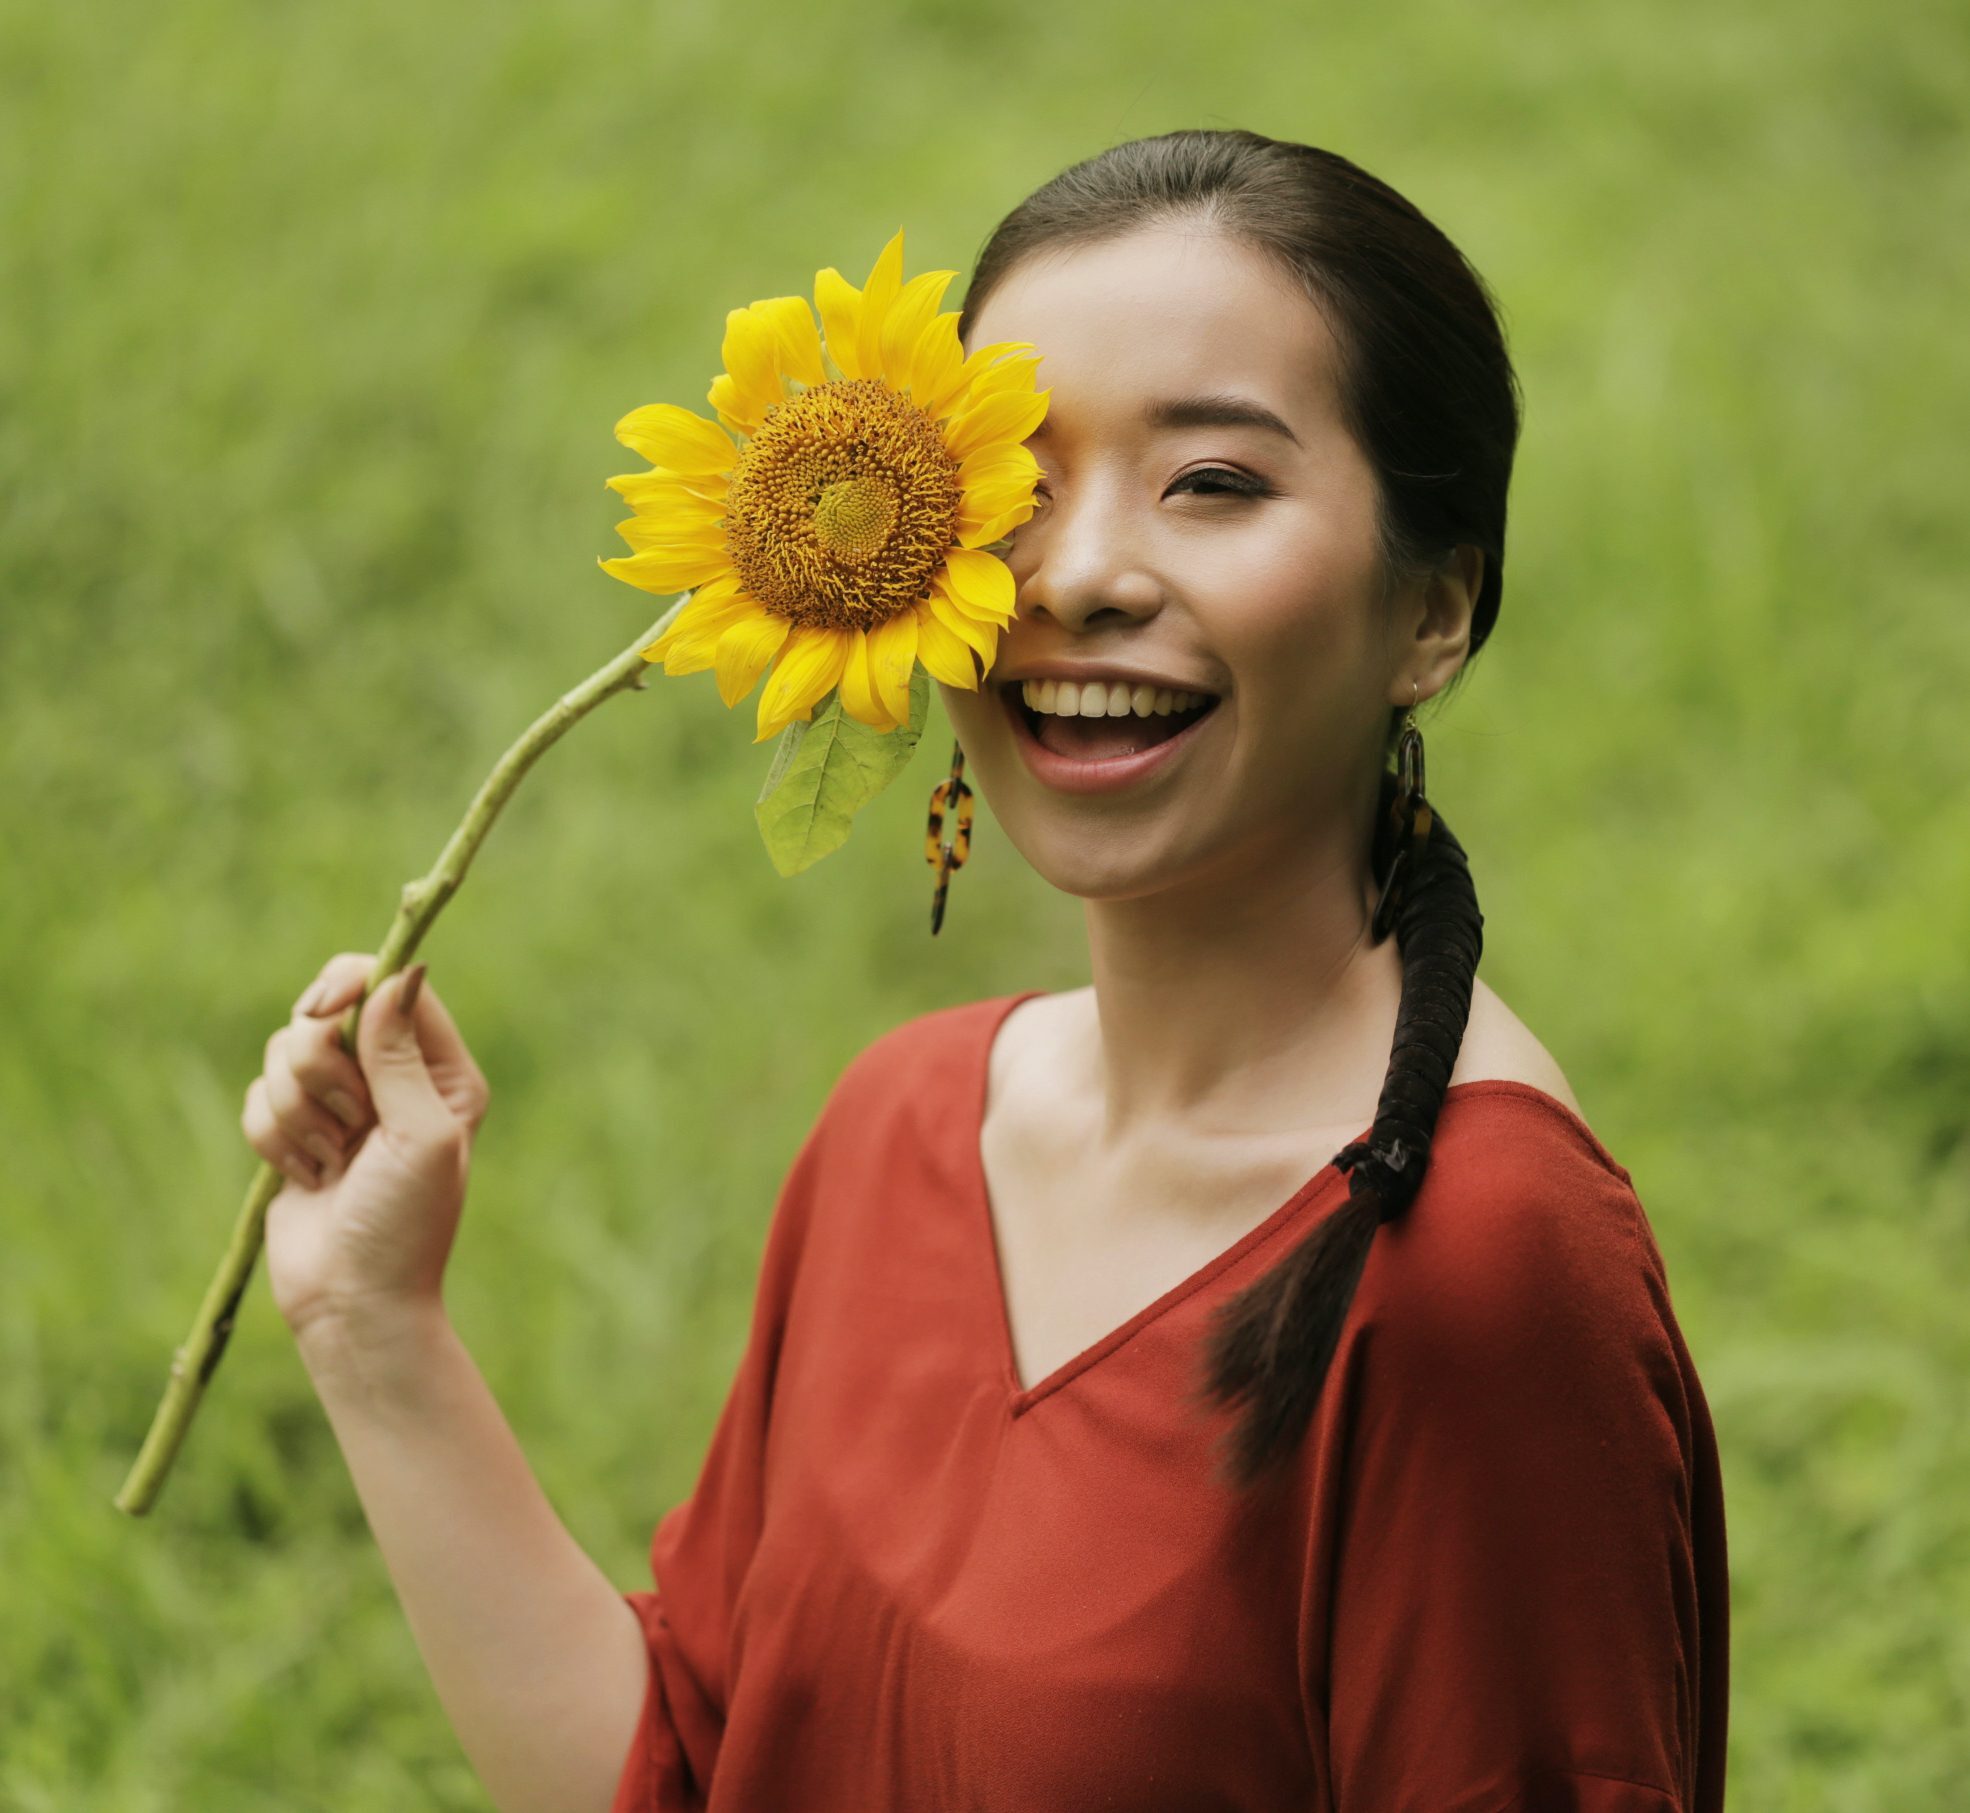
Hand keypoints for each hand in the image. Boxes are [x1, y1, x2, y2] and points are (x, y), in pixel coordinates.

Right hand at [241, 951, 490, 1342]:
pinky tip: (308, 1178)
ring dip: (297, 1113)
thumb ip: (402, 1055)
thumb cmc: (404, 1224)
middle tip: (350, 1123)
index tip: (321, 1010)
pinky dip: (273, 1138)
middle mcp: (391, 1074)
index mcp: (441, 1069)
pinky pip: (256, 1096)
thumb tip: (398, 973)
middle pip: (325, 1010)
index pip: (391, 983)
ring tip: (332, 1162)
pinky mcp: (293, 1128)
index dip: (348, 985)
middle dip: (319, 1067)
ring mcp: (339, 1100)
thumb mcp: (422, 1136)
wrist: (352, 1300)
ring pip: (283, 1052)